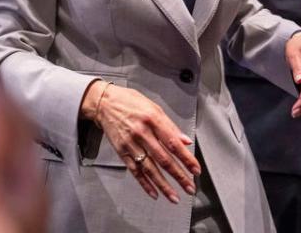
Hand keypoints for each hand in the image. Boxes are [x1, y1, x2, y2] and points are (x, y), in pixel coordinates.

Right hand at [80, 82, 199, 203]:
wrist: (104, 103)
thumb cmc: (131, 103)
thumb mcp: (154, 108)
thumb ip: (170, 126)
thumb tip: (186, 141)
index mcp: (153, 119)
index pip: (173, 143)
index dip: (186, 158)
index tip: (196, 170)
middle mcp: (142, 133)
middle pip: (163, 159)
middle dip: (179, 176)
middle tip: (190, 188)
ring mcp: (131, 144)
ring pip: (149, 169)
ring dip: (163, 185)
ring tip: (175, 197)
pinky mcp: (121, 151)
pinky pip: (134, 171)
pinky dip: (144, 183)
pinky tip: (154, 193)